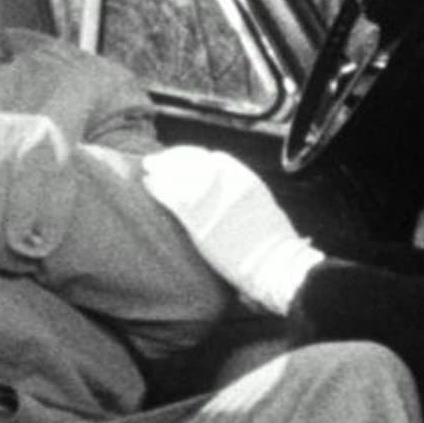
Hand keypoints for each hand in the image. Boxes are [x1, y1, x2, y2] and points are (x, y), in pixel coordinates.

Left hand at [138, 145, 325, 313]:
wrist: (275, 264)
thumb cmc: (274, 246)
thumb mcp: (264, 208)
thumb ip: (245, 197)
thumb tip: (235, 198)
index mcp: (246, 179)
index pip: (213, 159)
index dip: (194, 158)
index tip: (183, 161)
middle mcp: (228, 183)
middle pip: (192, 160)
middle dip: (173, 158)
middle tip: (157, 160)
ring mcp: (212, 199)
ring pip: (177, 174)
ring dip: (160, 169)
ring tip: (148, 168)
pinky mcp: (198, 219)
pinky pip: (171, 195)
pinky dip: (157, 187)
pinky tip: (148, 185)